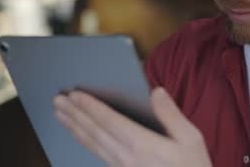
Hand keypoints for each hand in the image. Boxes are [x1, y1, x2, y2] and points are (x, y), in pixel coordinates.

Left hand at [53, 87, 211, 166]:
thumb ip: (171, 114)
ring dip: (75, 128)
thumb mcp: (191, 139)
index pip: (109, 121)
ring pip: (93, 145)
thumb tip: (156, 91)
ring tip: (61, 115)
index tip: (74, 94)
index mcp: (143, 144)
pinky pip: (98, 156)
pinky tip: (80, 136)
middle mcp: (127, 158)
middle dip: (75, 114)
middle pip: (95, 132)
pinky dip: (85, 143)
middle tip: (57, 100)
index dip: (90, 106)